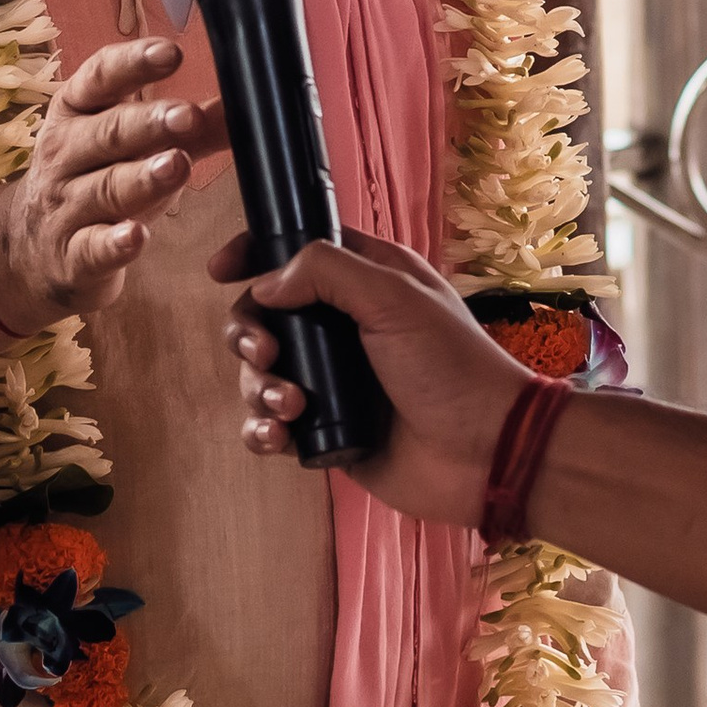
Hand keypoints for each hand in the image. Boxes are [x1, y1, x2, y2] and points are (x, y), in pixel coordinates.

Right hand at [0, 35, 222, 338]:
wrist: (27, 251)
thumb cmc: (93, 181)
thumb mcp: (131, 145)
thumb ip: (191, 126)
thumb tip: (248, 97)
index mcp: (76, 112)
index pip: (100, 78)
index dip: (134, 64)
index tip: (172, 53)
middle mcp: (64, 154)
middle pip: (107, 133)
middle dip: (147, 123)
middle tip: (187, 116)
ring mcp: (66, 207)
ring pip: (106, 189)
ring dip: (142, 177)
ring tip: (177, 166)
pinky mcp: (72, 257)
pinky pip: (93, 248)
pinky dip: (115, 243)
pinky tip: (137, 236)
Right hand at [214, 227, 522, 522]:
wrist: (485, 453)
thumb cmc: (452, 367)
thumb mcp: (393, 298)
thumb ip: (325, 272)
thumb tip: (265, 284)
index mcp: (365, 281)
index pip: (296, 253)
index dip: (253, 256)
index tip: (221, 270)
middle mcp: (343, 327)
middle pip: (264, 317)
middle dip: (248, 334)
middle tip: (265, 353)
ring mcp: (332, 381)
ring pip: (261, 374)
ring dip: (259, 388)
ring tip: (291, 405)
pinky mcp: (325, 430)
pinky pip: (271, 425)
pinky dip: (262, 429)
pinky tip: (277, 436)